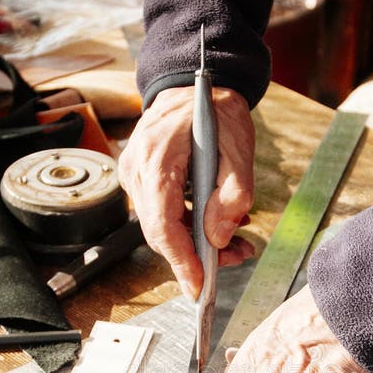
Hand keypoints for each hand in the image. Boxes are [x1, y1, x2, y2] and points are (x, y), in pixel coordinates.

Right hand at [118, 85, 255, 299]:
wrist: (192, 84)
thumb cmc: (215, 111)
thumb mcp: (239, 146)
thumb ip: (235, 194)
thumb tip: (219, 238)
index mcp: (157, 160)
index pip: (163, 225)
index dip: (181, 261)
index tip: (198, 288)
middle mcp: (136, 170)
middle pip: (161, 233)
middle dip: (197, 256)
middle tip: (237, 258)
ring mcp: (134, 175)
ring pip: (161, 228)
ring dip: (197, 243)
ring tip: (238, 243)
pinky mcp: (140, 180)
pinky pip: (162, 214)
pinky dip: (190, 227)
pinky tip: (219, 224)